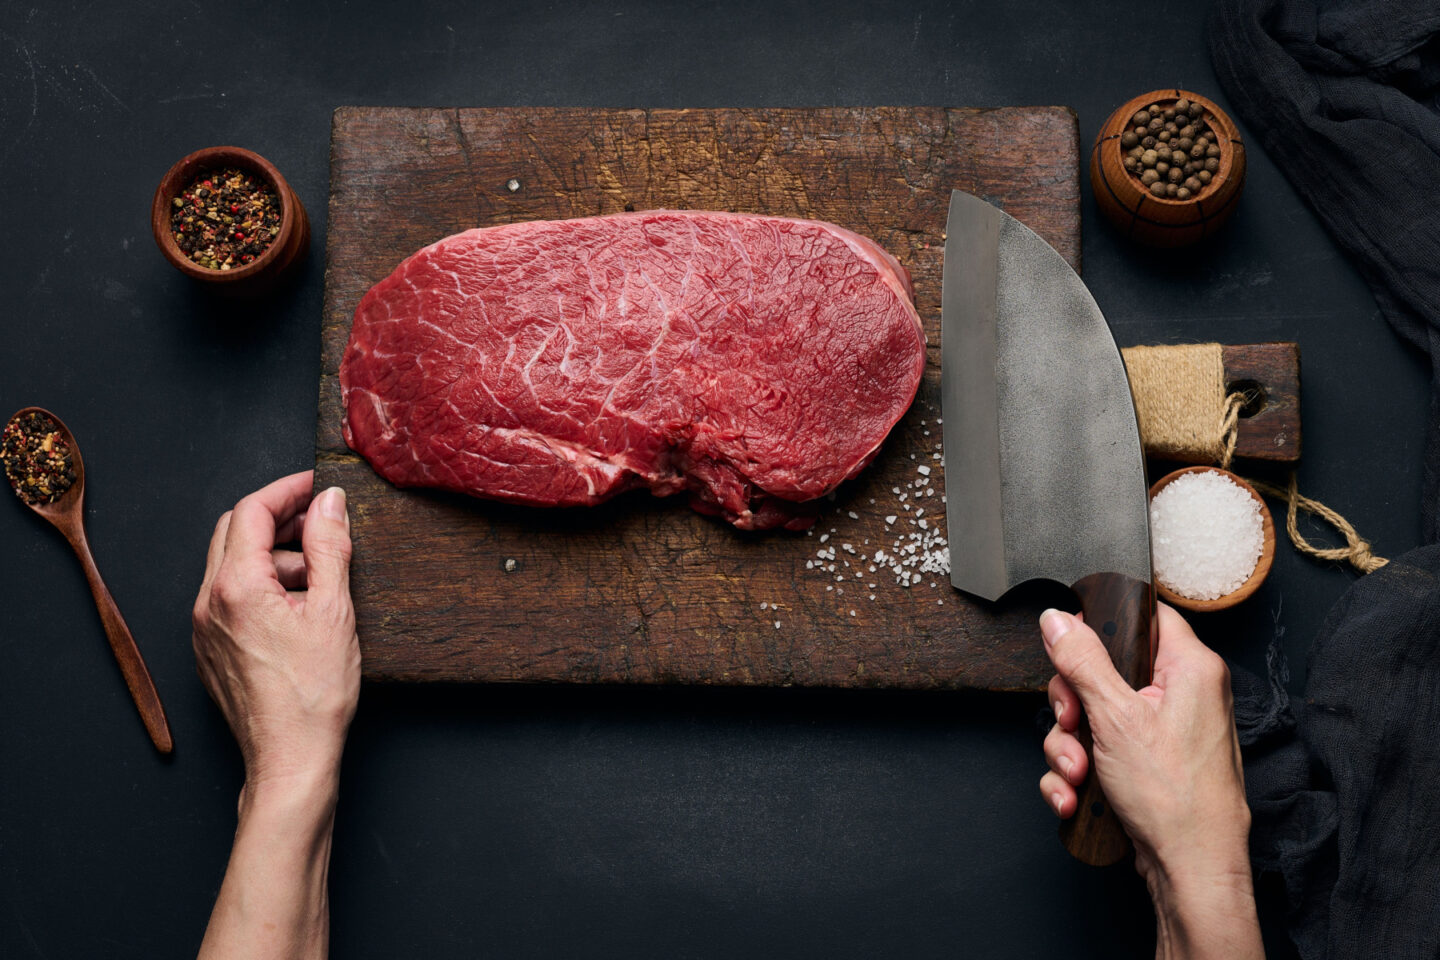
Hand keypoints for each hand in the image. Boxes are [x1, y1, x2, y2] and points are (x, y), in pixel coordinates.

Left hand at [192, 471, 360, 795]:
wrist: (290, 759)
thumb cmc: (314, 695)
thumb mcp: (334, 610)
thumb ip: (330, 547)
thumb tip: (330, 502)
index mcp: (236, 587)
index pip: (253, 511)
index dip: (288, 490)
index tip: (319, 486)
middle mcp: (208, 603)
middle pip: (234, 532)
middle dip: (279, 519)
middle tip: (321, 521)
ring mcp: (205, 629)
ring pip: (231, 566)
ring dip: (274, 555)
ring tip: (319, 576)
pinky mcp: (211, 651)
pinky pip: (229, 599)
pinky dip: (262, 586)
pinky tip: (299, 607)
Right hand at [1038, 603, 1262, 959]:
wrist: (1189, 869)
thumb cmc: (1176, 798)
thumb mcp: (1116, 717)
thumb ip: (1083, 661)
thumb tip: (1057, 619)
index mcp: (1189, 668)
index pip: (1145, 614)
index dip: (1103, 622)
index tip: (1071, 643)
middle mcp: (1180, 695)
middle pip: (1104, 669)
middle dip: (1072, 704)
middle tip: (1072, 722)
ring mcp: (1161, 732)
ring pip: (1092, 716)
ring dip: (1068, 747)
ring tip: (1075, 774)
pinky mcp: (1144, 764)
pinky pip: (1097, 751)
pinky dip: (1077, 773)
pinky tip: (1074, 796)